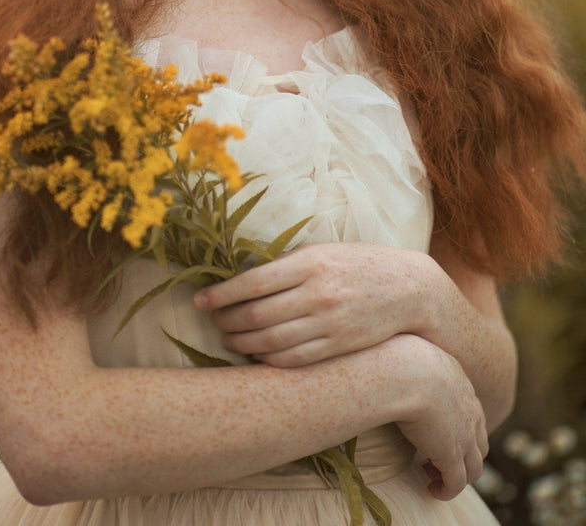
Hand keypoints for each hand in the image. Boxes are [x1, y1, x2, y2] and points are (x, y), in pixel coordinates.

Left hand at [193, 242, 432, 365]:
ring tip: (227, 339)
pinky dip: (268, 359)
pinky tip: (256, 354)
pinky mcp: (337, 347)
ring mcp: (328, 324)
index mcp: (310, 263)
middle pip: (257, 315)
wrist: (410, 289)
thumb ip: (290, 263)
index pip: (253, 282)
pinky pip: (293, 359)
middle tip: (212, 320)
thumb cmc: (360, 263)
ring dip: (241, 343)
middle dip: (226, 321)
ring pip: (270, 341)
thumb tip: (247, 276)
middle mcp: (317, 294)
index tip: (199, 300)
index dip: (221, 294)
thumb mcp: (325, 250)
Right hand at [388, 334, 488, 500]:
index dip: (459, 427)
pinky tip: (432, 489)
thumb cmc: (399, 357)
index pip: (471, 412)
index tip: (437, 433)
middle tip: (438, 458)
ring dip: (457, 476)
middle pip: (479, 442)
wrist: (406, 374)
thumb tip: (395, 358)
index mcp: (461, 383)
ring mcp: (464, 435)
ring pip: (473, 467)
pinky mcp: (452, 455)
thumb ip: (413, 361)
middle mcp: (470, 411)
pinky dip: (447, 490)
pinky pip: (456, 483)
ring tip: (434, 476)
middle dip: (464, 455)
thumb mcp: (413, 353)